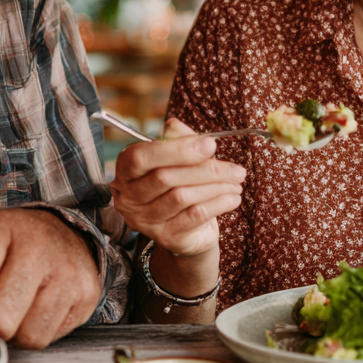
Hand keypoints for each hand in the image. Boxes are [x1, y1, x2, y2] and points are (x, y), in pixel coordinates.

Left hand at [0, 208, 102, 347]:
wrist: (63, 233)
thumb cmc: (10, 243)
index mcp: (0, 227)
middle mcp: (37, 246)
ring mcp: (66, 271)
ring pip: (25, 335)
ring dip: (12, 332)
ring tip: (13, 308)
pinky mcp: (86, 294)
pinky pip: (48, 338)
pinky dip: (34, 333)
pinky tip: (34, 310)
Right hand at [110, 118, 244, 259]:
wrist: (188, 228)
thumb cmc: (181, 184)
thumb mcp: (179, 157)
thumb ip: (176, 139)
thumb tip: (174, 125)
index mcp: (126, 169)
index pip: (142, 157)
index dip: (176, 149)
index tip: (210, 145)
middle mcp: (128, 196)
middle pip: (164, 178)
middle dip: (206, 169)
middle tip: (235, 169)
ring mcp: (144, 219)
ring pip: (181, 197)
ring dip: (215, 187)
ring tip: (236, 182)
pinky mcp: (165, 236)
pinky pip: (194, 216)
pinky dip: (218, 204)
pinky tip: (233, 198)